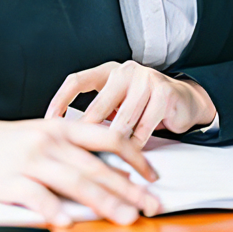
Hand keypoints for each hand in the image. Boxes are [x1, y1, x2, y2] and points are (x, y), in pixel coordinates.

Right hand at [0, 119, 160, 226]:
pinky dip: (52, 209)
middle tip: (153, 206)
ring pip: (74, 182)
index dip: (135, 157)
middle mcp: (50, 142)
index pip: (108, 139)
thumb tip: (118, 173)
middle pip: (96, 167)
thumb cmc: (12, 143)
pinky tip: (67, 222)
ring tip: (125, 218)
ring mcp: (29, 161)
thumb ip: (79, 151)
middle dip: (129, 189)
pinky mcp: (9, 182)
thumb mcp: (47, 136)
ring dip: (104, 202)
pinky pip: (34, 196)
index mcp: (63, 129)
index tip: (154, 177)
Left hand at [45, 61, 215, 146]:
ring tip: (105, 161)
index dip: (60, 100)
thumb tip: (64, 134)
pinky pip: (144, 127)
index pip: (77, 80)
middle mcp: (126, 71)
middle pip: (98, 105)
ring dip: (114, 144)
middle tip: (75, 152)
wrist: (185, 101)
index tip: (47, 121)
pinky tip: (131, 156)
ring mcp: (146, 80)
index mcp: (109, 71)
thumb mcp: (118, 103)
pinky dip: (137, 144)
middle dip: (86, 133)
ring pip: (123, 121)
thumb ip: (98, 112)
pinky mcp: (164, 93)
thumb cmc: (144, 105)